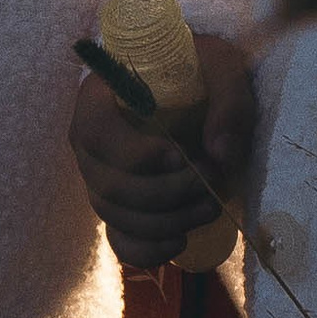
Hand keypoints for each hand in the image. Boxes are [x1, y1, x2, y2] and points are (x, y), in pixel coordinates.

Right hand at [68, 33, 254, 268]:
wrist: (194, 90)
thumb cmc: (198, 72)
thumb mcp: (220, 66)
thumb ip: (228, 100)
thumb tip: (220, 153)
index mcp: (99, 99)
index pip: (96, 134)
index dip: (135, 155)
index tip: (181, 157)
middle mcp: (89, 144)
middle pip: (110, 187)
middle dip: (167, 194)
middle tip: (211, 180)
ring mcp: (100, 181)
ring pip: (117, 218)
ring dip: (168, 222)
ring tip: (210, 207)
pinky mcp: (119, 210)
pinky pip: (120, 243)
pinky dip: (148, 251)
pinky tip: (180, 242)